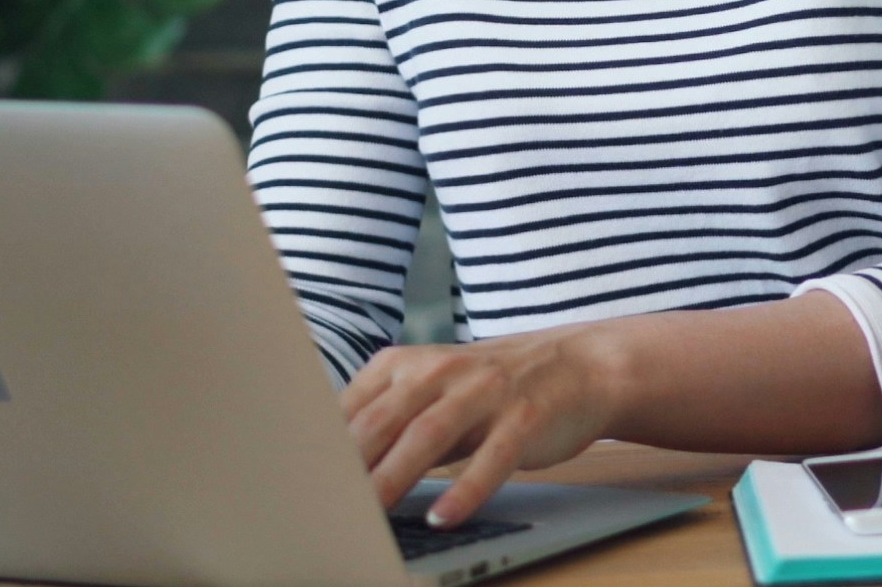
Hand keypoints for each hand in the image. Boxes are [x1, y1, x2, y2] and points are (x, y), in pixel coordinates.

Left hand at [343, 325, 631, 526]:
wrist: (580, 366)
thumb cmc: (492, 389)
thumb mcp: (434, 394)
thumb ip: (387, 423)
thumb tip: (330, 470)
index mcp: (409, 364)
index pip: (354, 407)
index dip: (325, 448)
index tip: (300, 485)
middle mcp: (443, 370)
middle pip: (385, 420)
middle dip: (352, 466)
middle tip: (324, 508)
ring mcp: (486, 391)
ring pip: (430, 434)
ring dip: (397, 476)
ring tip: (372, 515)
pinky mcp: (525, 415)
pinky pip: (492, 455)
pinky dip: (467, 488)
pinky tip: (445, 517)